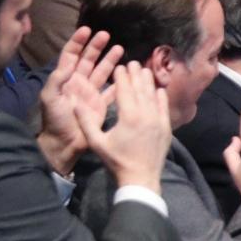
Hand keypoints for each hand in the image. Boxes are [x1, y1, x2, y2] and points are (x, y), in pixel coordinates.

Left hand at [37, 26, 124, 175]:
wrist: (64, 142)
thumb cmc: (55, 120)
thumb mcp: (49, 97)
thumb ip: (58, 79)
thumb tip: (70, 64)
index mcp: (65, 79)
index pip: (71, 55)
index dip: (78, 42)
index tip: (87, 30)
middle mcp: (79, 83)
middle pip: (88, 60)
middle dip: (96, 47)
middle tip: (106, 35)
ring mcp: (91, 93)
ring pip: (102, 72)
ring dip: (110, 60)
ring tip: (120, 49)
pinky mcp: (101, 105)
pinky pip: (111, 90)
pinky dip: (119, 82)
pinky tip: (127, 74)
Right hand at [77, 62, 171, 193]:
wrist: (141, 178)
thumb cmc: (116, 160)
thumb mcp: (96, 142)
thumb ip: (86, 122)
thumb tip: (74, 104)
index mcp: (129, 116)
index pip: (126, 90)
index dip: (122, 76)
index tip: (120, 66)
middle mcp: (146, 115)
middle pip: (141, 89)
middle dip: (136, 74)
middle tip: (133, 62)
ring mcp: (159, 122)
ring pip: (154, 97)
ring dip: (149, 82)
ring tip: (145, 70)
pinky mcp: (166, 129)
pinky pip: (164, 108)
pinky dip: (161, 97)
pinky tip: (159, 89)